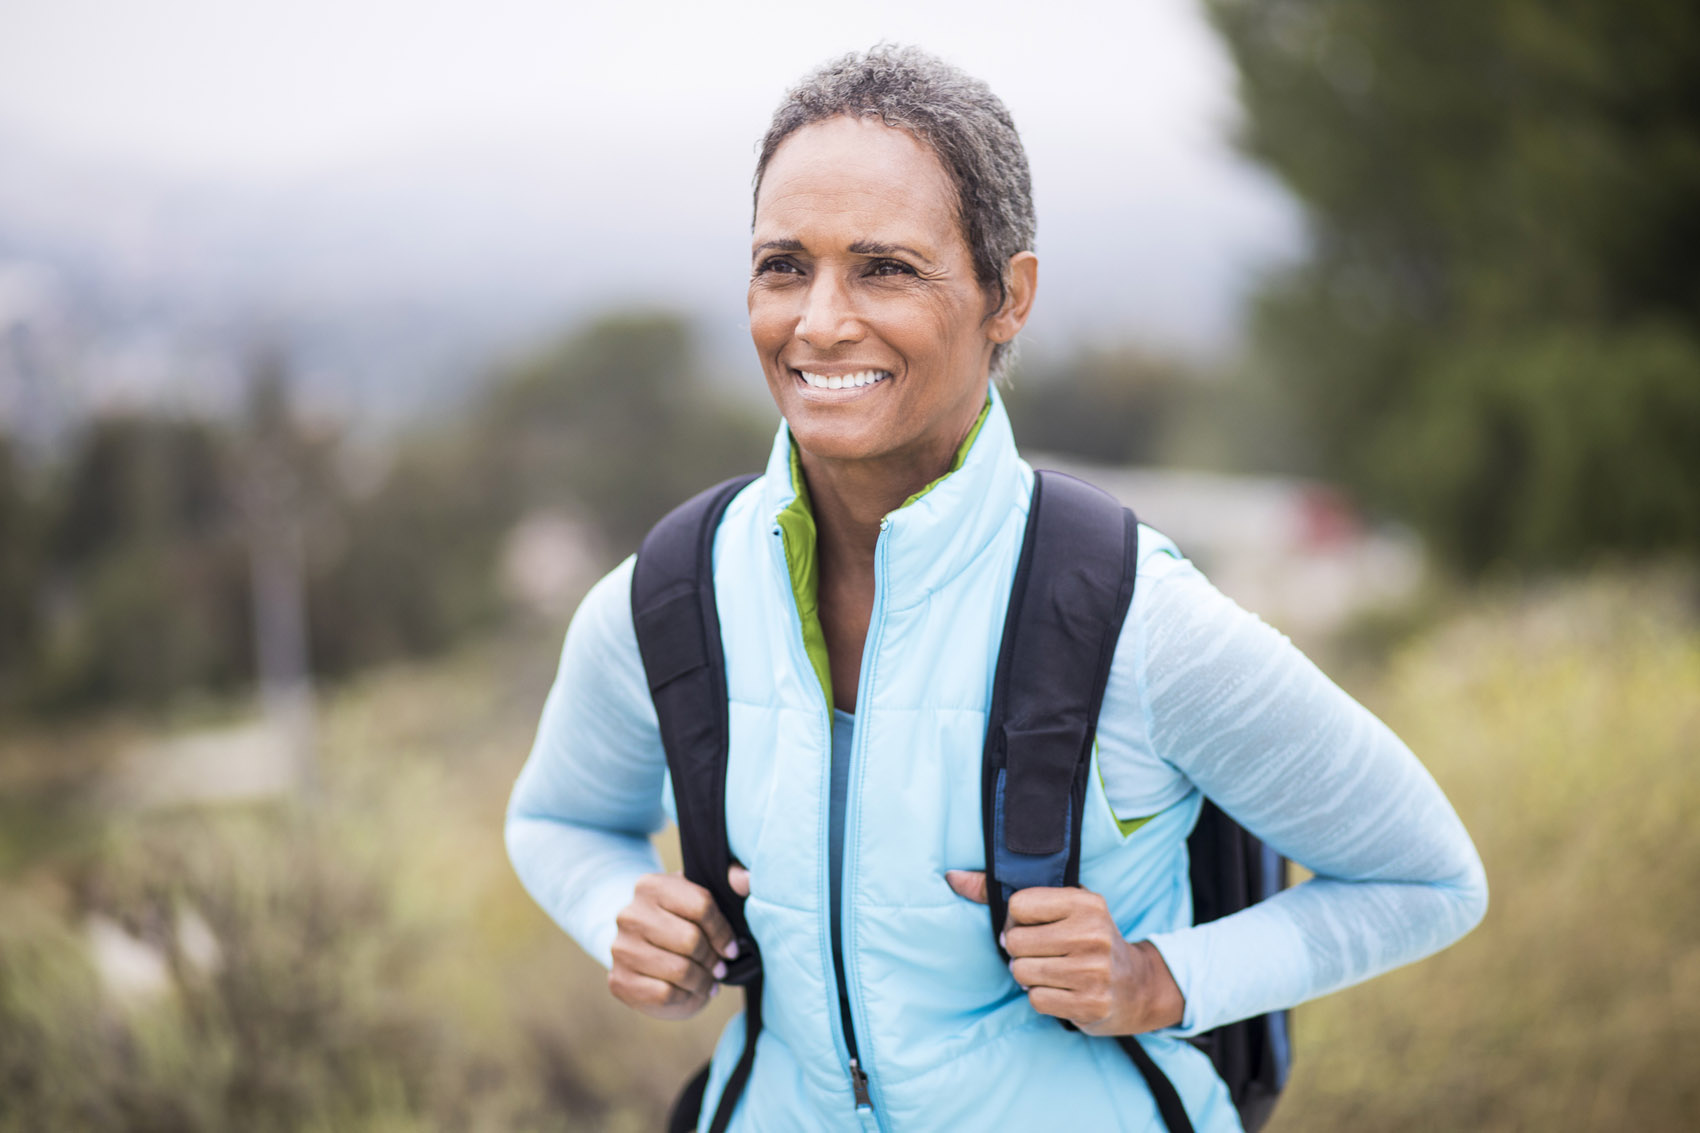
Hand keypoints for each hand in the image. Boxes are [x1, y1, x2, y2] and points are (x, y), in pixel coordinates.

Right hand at [609, 865, 747, 1019]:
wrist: (644, 953)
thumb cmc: (683, 923)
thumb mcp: (703, 895)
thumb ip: (730, 879)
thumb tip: (747, 879)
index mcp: (651, 885)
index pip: (702, 906)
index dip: (723, 932)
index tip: (731, 948)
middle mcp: (630, 915)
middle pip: (691, 941)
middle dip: (712, 959)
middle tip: (719, 968)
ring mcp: (621, 949)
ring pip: (679, 970)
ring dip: (702, 981)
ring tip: (707, 981)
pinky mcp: (619, 981)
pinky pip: (664, 994)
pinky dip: (684, 997)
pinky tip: (687, 991)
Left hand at [944, 870, 1184, 1034]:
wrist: (1137, 986)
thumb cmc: (1087, 938)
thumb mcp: (1060, 906)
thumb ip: (1002, 890)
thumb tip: (952, 877)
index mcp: (1084, 901)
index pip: (1018, 904)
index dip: (1016, 919)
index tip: (1032, 926)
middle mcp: (1092, 933)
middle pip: (1015, 942)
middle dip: (1020, 952)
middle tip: (1042, 953)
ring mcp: (1094, 971)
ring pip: (1022, 973)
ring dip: (1029, 976)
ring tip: (1053, 971)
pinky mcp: (1092, 1004)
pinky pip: (1036, 1000)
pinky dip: (1041, 997)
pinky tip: (1063, 990)